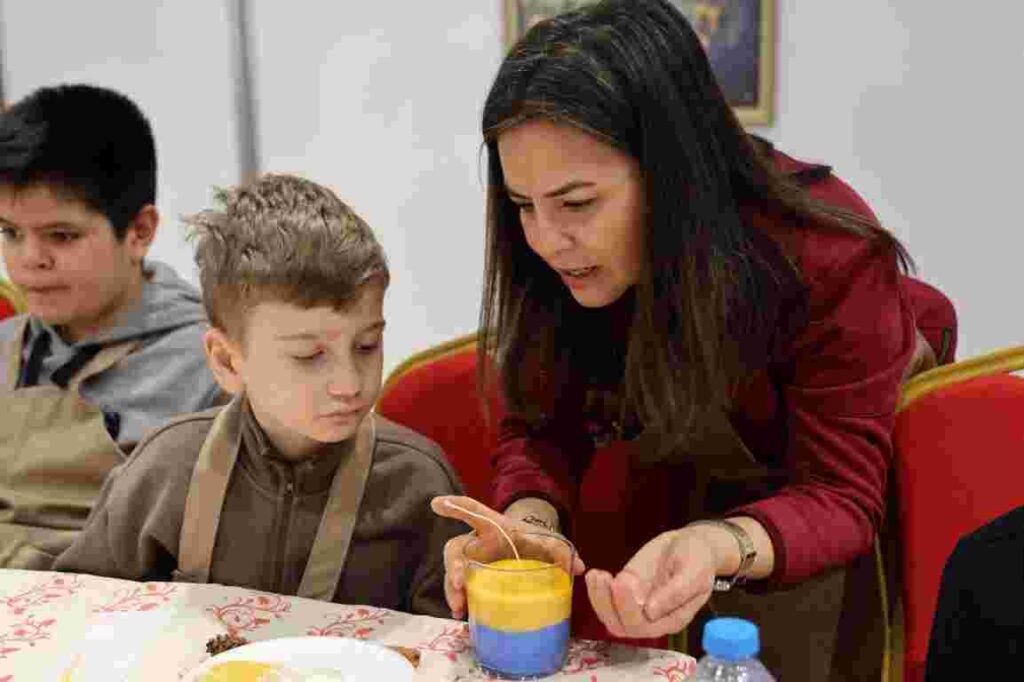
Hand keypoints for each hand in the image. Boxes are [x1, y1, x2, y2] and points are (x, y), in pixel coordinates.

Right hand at [431, 495, 585, 618]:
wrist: (527, 552)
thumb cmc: (532, 542)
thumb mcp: (547, 542)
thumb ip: (561, 550)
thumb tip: (580, 567)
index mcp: (493, 526)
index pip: (473, 511)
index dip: (456, 506)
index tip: (437, 503)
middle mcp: (476, 542)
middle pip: (455, 548)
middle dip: (454, 565)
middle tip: (460, 581)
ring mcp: (471, 562)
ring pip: (453, 572)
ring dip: (453, 589)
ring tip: (458, 607)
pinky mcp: (472, 580)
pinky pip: (460, 589)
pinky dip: (460, 600)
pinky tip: (463, 614)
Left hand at [585, 526, 717, 638]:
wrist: (692, 544)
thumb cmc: (699, 558)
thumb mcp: (695, 572)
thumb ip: (677, 592)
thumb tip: (651, 611)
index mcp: (672, 619)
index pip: (646, 626)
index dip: (630, 608)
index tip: (624, 581)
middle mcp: (652, 619)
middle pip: (624, 626)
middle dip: (610, 604)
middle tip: (604, 577)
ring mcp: (636, 605)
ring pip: (611, 617)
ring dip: (599, 599)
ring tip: (596, 576)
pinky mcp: (625, 591)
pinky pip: (606, 601)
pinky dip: (596, 591)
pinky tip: (594, 575)